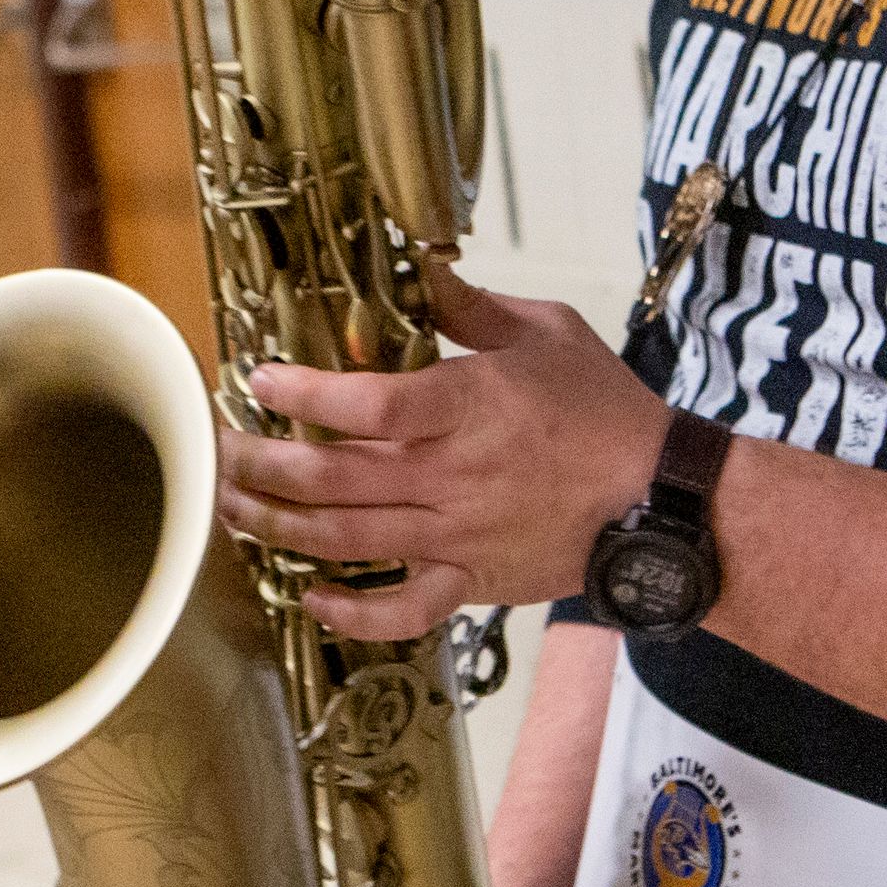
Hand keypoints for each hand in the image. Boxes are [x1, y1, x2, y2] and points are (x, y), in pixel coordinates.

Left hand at [215, 262, 668, 641]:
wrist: (666, 500)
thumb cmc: (608, 412)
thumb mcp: (547, 333)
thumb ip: (472, 308)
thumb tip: (421, 272)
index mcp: (471, 407)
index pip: (369, 404)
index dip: (306, 393)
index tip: (261, 379)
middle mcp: (456, 475)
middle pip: (336, 477)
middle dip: (263, 464)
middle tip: (220, 450)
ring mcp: (461, 534)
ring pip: (349, 539)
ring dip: (280, 526)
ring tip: (233, 507)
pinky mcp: (475, 582)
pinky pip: (404, 611)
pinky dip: (353, 614)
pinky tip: (311, 598)